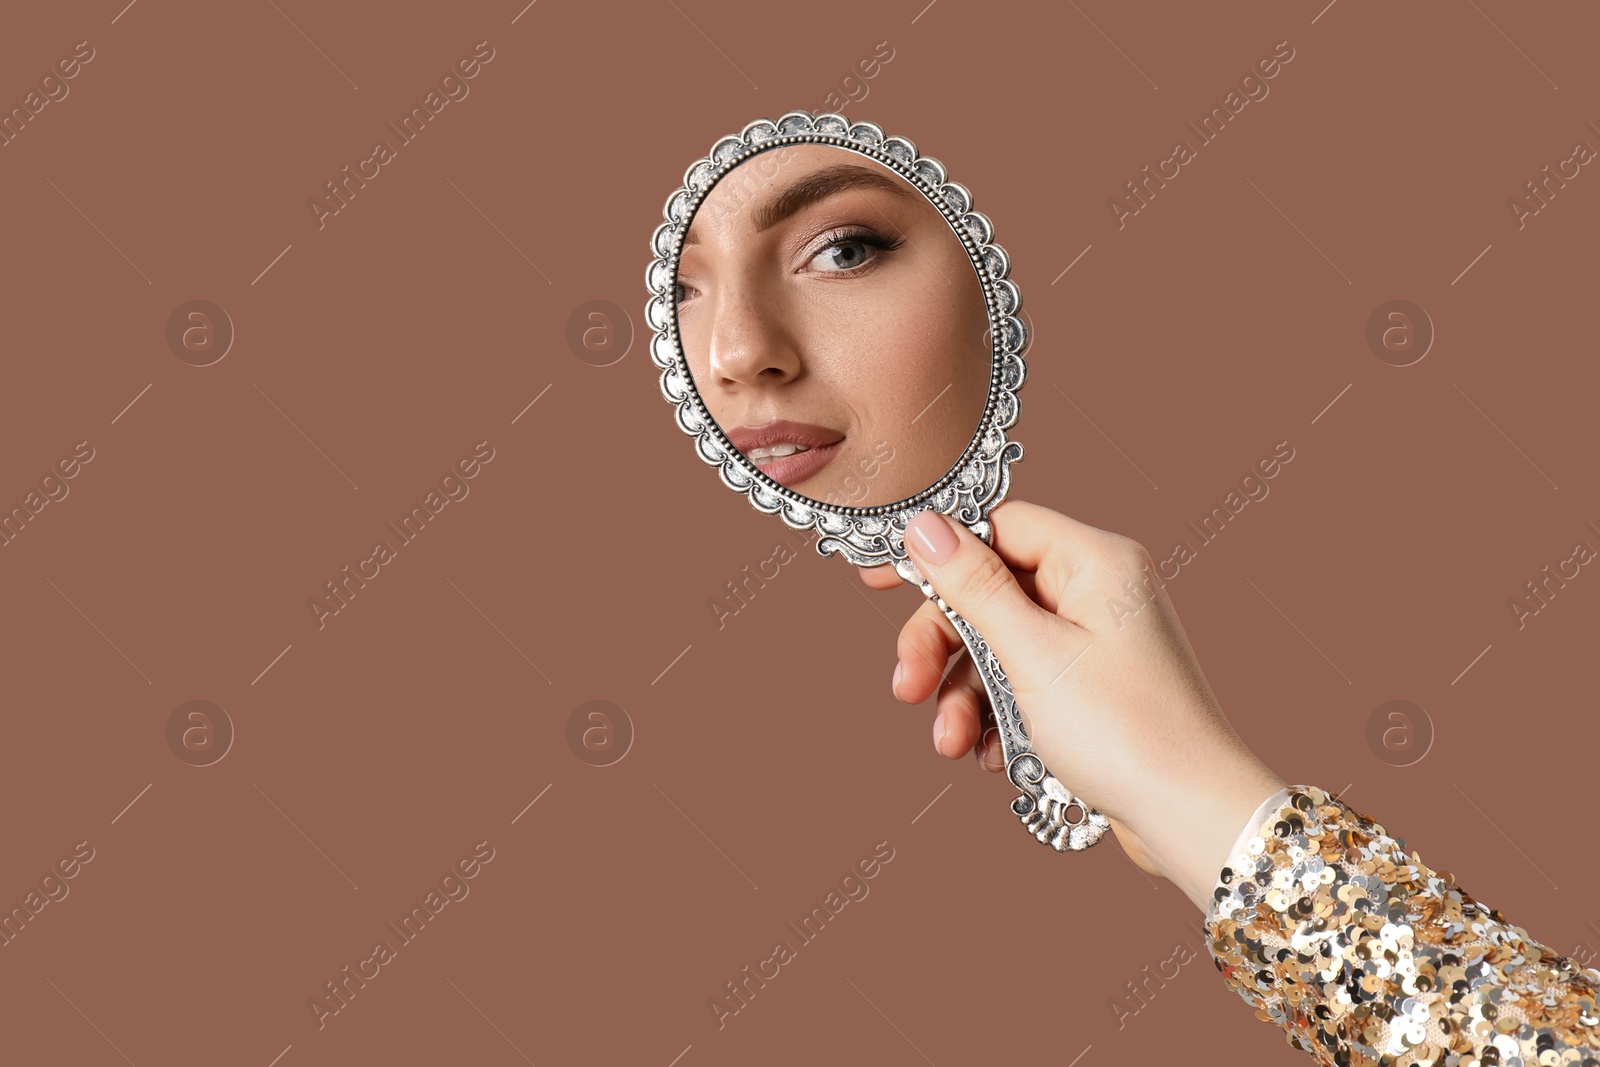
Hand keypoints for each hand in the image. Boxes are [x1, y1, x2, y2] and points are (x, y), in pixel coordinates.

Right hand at [860, 499, 1285, 910]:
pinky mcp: (1094, 692)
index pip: (999, 528)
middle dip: (944, 648)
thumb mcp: (1032, 652)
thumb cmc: (1127, 731)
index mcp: (1095, 561)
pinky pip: (1026, 686)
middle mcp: (1100, 593)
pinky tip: (993, 758)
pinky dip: (999, 719)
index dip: (937, 553)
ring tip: (953, 745)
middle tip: (906, 688)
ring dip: (965, 696)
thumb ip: (973, 585)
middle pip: (991, 595)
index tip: (880, 584)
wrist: (1192, 818)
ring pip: (1002, 649)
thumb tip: (924, 525)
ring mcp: (1098, 644)